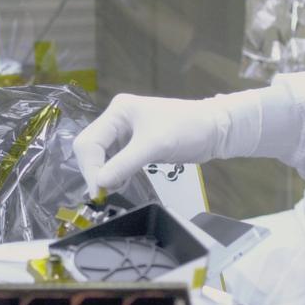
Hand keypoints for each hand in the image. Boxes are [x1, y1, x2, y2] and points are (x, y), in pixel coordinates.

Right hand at [74, 92, 263, 196]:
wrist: (215, 129)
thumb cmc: (187, 130)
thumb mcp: (154, 146)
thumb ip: (124, 164)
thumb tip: (99, 184)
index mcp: (118, 111)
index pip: (89, 142)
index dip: (90, 168)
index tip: (99, 191)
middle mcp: (117, 119)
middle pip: (91, 148)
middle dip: (95, 171)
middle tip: (104, 193)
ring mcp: (125, 132)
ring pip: (101, 156)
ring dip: (104, 174)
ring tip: (114, 188)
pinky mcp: (134, 144)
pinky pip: (114, 160)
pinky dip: (114, 173)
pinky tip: (121, 182)